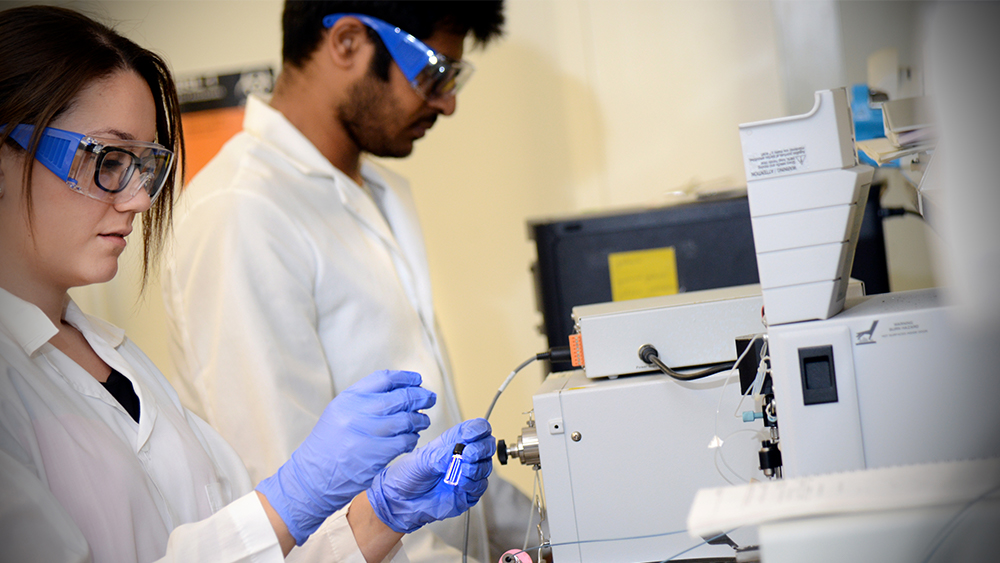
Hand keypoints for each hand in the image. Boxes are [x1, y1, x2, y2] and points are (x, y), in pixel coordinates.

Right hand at [256, 370, 435, 544]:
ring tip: (422, 421)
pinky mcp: (377, 454)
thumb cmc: (329, 444)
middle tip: (429, 399)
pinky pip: (405, 441)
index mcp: (349, 398)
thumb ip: (365, 400)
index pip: (384, 378)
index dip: (405, 378)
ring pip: (407, 420)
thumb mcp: (340, 412)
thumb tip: (400, 391)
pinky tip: (411, 439)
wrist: (312, 477)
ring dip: (419, 420)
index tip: (417, 381)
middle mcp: (358, 412)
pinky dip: (412, 439)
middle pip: (400, 397)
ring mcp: (368, 433)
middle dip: (420, 397)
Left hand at [366, 418, 494, 532]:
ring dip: (476, 468)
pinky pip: (480, 486)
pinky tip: (460, 483)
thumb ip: (444, 454)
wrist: (399, 502)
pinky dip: (473, 484)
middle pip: (487, 446)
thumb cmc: (406, 476)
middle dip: (481, 449)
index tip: (471, 435)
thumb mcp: (423, 459)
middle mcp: (462, 456)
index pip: (476, 429)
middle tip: (468, 454)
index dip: (478, 429)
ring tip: (459, 470)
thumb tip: (461, 452)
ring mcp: (466, 474)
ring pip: (486, 466)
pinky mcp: (467, 493)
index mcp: (452, 441)